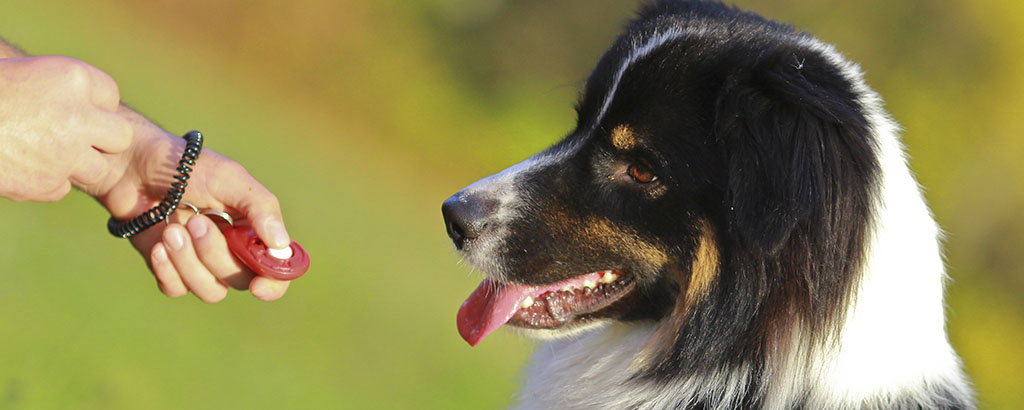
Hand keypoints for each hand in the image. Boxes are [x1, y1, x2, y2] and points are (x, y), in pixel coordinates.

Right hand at [0, 56, 131, 200]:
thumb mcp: (26, 76)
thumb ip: (62, 93)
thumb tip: (95, 117)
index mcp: (72, 78)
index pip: (109, 95)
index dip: (92, 105)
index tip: (71, 108)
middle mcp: (78, 116)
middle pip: (120, 136)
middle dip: (100, 141)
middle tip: (72, 139)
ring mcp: (66, 154)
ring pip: (97, 169)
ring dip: (75, 165)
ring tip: (40, 153)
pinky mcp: (48, 184)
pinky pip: (62, 188)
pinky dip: (45, 183)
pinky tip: (20, 166)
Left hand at [85, 111, 293, 301]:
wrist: (134, 166)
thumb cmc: (187, 167)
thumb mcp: (230, 179)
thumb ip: (261, 208)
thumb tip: (281, 245)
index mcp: (254, 230)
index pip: (277, 270)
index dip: (274, 283)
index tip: (259, 285)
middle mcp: (233, 252)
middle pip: (240, 280)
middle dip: (215, 254)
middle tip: (194, 221)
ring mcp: (201, 263)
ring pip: (210, 290)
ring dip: (189, 262)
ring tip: (170, 229)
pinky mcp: (170, 269)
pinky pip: (177, 289)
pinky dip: (167, 271)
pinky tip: (157, 245)